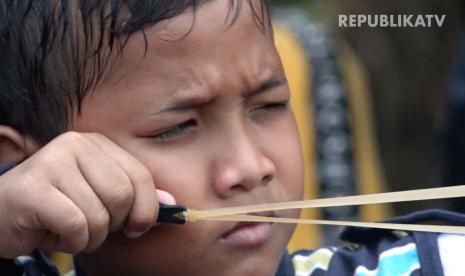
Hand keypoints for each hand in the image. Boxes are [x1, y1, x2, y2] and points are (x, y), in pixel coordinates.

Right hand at [0, 131, 173, 257]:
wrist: (4, 215)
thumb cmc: (59, 208)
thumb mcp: (102, 199)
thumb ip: (137, 198)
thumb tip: (171, 203)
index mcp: (97, 144)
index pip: (141, 177)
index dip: (146, 209)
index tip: (136, 227)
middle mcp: (75, 145)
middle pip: (122, 196)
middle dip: (114, 224)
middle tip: (94, 228)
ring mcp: (51, 162)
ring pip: (99, 215)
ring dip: (90, 236)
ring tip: (70, 229)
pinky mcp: (33, 187)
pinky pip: (76, 226)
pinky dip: (71, 242)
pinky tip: (54, 234)